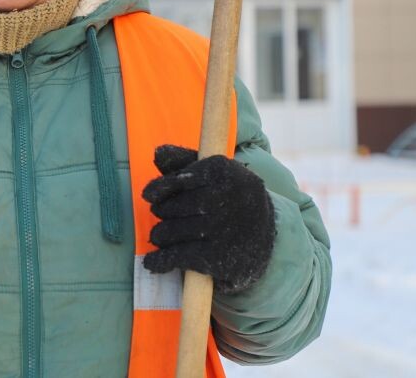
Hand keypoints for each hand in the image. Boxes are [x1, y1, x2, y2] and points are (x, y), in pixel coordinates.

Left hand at [141, 144, 275, 293]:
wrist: (266, 234)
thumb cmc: (230, 196)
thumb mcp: (215, 172)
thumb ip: (184, 160)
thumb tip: (157, 153)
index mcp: (222, 170)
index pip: (179, 178)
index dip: (160, 187)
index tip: (149, 195)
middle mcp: (223, 197)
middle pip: (171, 206)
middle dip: (162, 212)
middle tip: (164, 216)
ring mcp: (221, 228)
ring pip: (170, 231)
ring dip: (160, 235)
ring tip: (162, 236)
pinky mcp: (219, 256)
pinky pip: (177, 256)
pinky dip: (160, 260)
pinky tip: (152, 262)